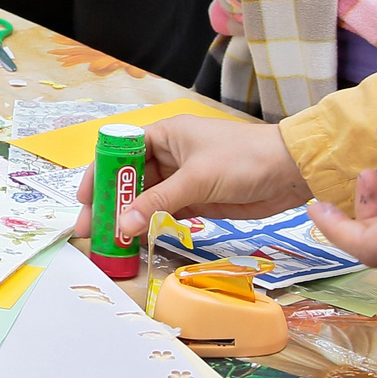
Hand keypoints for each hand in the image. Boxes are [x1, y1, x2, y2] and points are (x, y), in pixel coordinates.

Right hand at [87, 113, 312, 240]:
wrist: (291, 171)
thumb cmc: (242, 159)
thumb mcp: (196, 178)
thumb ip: (158, 202)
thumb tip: (124, 225)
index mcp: (164, 135)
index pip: (120, 152)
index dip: (100, 175)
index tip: (85, 200)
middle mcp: (169, 155)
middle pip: (130, 180)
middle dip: (111, 203)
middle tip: (92, 231)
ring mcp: (183, 179)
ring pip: (147, 199)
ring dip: (130, 218)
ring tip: (112, 242)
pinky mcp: (198, 200)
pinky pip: (167, 213)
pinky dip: (153, 226)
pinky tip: (138, 241)